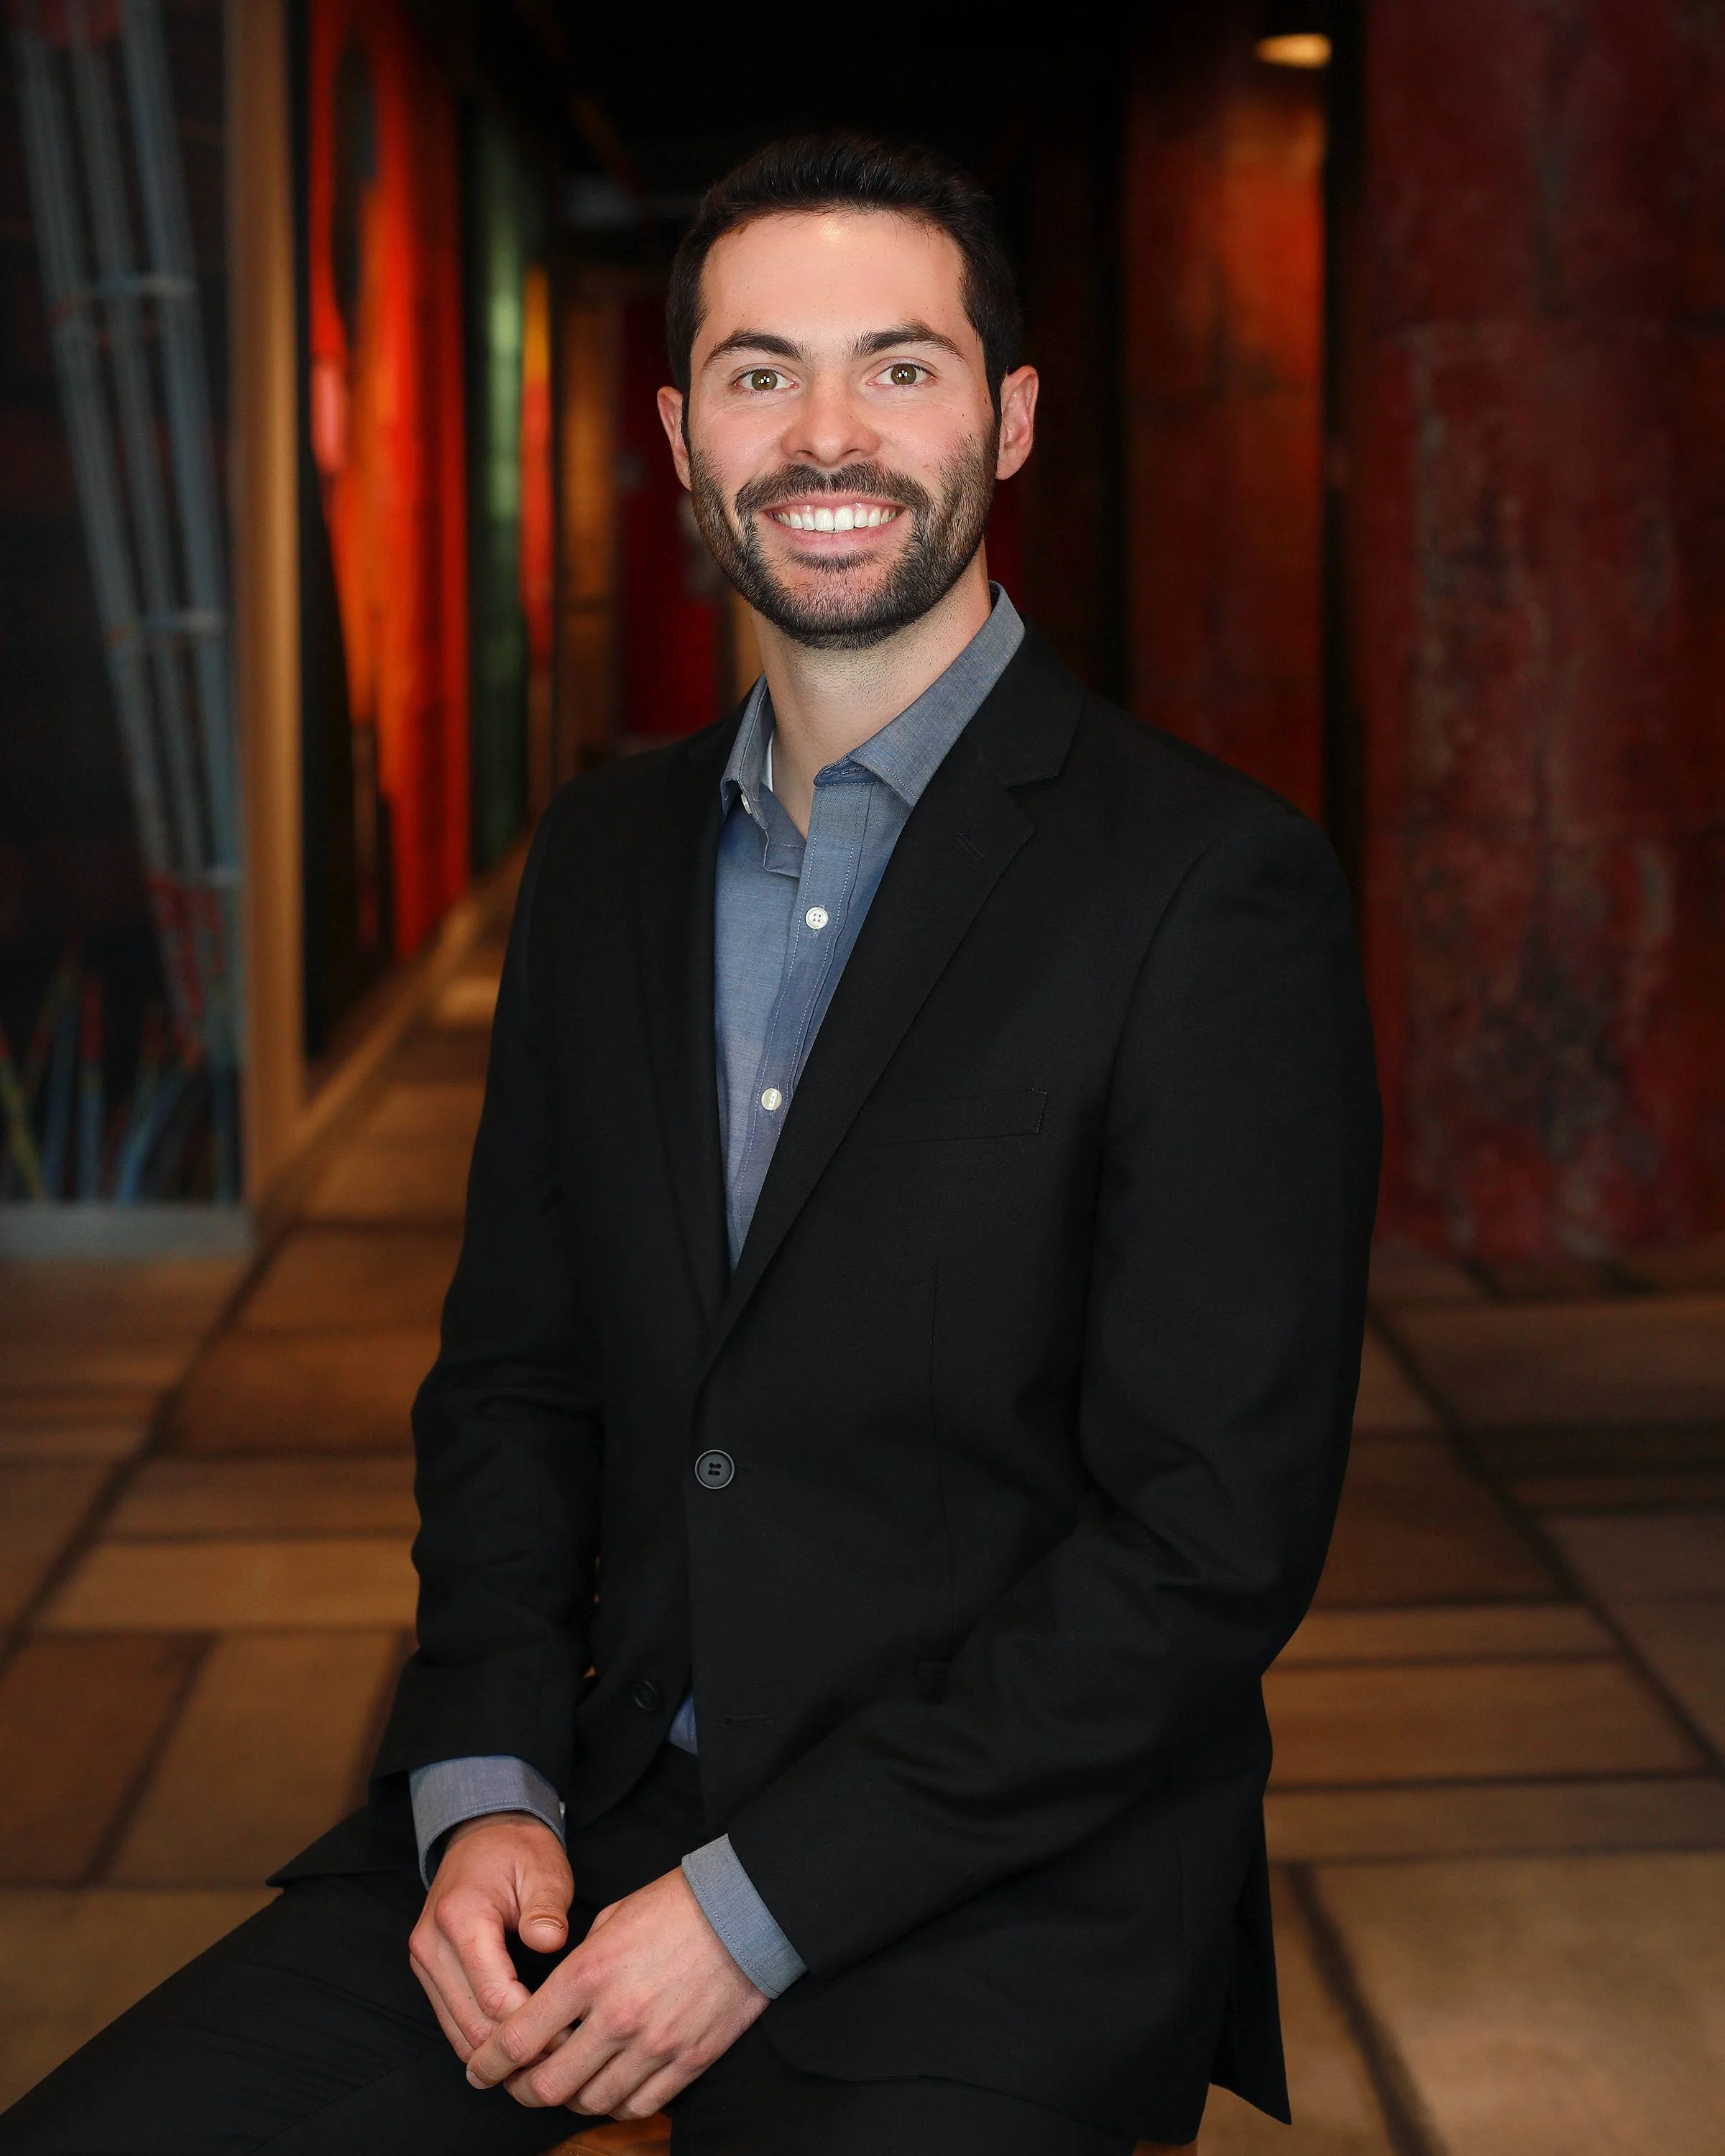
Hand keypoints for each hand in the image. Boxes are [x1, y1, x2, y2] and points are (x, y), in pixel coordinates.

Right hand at [408, 1812, 573, 2061]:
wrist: (483, 1835)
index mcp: (460, 1917)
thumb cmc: (518, 1851)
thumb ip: (545, 1908)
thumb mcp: (544, 1869)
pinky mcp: (429, 1971)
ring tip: (543, 2057)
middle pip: (472, 2022)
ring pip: (458, 2031)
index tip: (569, 2033)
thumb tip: (550, 1942)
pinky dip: (482, 2039)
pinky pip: (452, 2020)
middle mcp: (431, 1944)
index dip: (532, 2023)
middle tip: (561, 2054)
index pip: (493, 1995)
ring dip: (498, 2052)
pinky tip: (516, 2045)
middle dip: (516, 2047)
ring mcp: (424, 1961)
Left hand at [462, 1866, 768, 2118]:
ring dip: (569, 2098)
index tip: (479, 2068)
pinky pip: (638, 2105)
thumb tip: (556, 2002)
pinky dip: (616, 2103)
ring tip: (565, 2083)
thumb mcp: (612, 1918)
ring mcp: (655, 2045)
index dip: (488, 2063)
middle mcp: (617, 2016)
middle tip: (517, 2083)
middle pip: (548, 2085)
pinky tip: (609, 2086)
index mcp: (590, 1973)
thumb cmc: (677, 1906)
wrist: (747, 1910)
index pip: (520, 2038)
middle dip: (522, 2090)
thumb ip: (578, 1964)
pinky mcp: (689, 2061)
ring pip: (591, 2101)